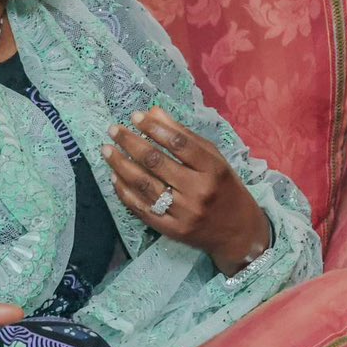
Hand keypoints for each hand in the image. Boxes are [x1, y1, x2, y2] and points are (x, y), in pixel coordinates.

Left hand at [103, 106, 271, 274]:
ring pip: (145, 185)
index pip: (180, 144)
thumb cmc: (226, 188)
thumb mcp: (215, 159)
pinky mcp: (172, 230)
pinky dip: (125, 192)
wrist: (239, 232)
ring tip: (107, 150)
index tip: (136, 116)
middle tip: (113, 130)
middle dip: (131, 143)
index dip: (155, 128)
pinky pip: (142, 208)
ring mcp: (184, 213)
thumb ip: (185, 137)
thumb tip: (153, 114)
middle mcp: (198, 191)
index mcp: (214, 169)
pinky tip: (115, 177)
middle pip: (157, 162)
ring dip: (121, 165)